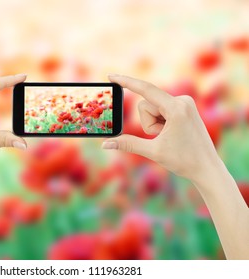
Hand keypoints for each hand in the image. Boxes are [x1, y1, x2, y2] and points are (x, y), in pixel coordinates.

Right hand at [102, 74, 220, 183]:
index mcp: (176, 109)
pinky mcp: (184, 107)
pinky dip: (160, 122)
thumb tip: (105, 145)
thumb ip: (128, 144)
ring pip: (152, 108)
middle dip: (148, 123)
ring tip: (169, 137)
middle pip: (146, 105)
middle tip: (162, 138)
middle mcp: (182, 100)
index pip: (145, 90)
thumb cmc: (184, 161)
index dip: (125, 82)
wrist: (207, 168)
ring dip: (154, 124)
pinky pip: (161, 110)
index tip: (110, 76)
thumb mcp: (153, 152)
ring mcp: (184, 103)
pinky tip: (173, 133)